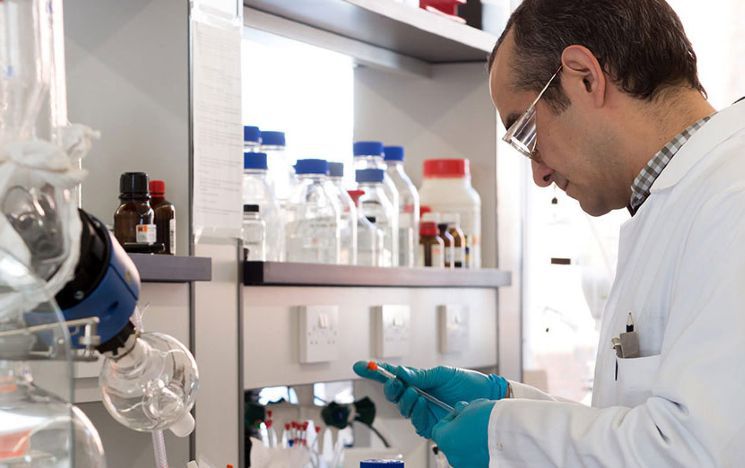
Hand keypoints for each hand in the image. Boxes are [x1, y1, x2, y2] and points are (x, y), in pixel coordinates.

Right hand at [352, 361, 507, 437]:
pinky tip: (422, 404)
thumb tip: (402, 373)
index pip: (394, 376)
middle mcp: (419, 396)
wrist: (487, 396)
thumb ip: (422, 375)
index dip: (376, 372)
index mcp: (419, 381)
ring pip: (403, 408)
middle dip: (390, 387)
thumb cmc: (467, 383)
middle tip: (394, 382)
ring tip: (415, 393)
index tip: (361, 365)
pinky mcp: (432, 425)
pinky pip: (416, 422)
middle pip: (394, 394)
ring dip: (404, 400)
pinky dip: (415, 412)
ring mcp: (424, 411)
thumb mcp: (444, 373)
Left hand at [431, 399, 494, 467]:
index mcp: (445, 440)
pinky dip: (481, 452)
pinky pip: (476, 459)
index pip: (438, 429)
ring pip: (464, 452)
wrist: (512, 434)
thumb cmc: (490, 420)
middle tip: (473, 422)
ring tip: (486, 432)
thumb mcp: (471, 407)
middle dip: (460, 432)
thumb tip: (462, 411)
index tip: (459, 414)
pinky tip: (491, 442)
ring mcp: (467, 465)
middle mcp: (454, 457)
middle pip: (451, 442)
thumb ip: (462, 411)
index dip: (450, 419)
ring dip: (471, 443)